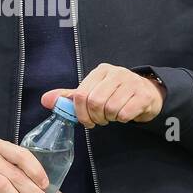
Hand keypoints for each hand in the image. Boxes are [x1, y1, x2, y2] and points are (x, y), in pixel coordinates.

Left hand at [42, 63, 165, 127]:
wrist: (147, 93)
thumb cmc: (116, 94)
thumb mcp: (92, 92)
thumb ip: (70, 97)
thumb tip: (45, 99)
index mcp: (100, 71)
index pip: (80, 95)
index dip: (80, 113)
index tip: (87, 121)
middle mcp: (115, 73)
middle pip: (95, 102)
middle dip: (96, 117)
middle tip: (101, 120)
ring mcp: (131, 82)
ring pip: (110, 108)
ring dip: (110, 118)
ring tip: (113, 116)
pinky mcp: (143, 94)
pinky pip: (125, 113)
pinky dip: (122, 119)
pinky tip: (125, 115)